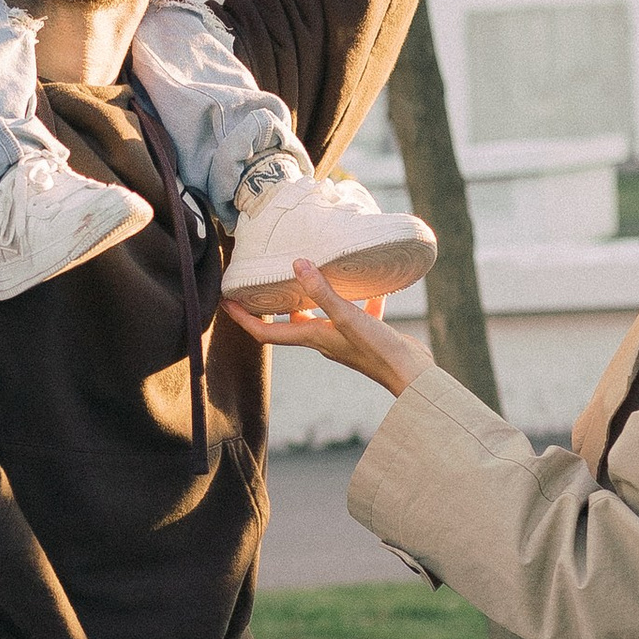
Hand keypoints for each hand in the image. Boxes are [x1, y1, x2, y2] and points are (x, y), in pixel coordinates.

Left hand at [231, 255, 433, 391]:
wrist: (412, 374)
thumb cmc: (376, 350)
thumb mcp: (347, 316)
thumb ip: (322, 291)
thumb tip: (297, 264)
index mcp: (311, 338)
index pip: (265, 332)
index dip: (243, 318)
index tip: (226, 302)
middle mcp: (322, 340)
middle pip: (288, 323)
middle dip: (274, 305)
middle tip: (263, 282)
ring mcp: (343, 338)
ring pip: (320, 316)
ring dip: (312, 298)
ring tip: (308, 273)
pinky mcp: (365, 335)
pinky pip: (356, 312)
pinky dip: (359, 298)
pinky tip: (368, 282)